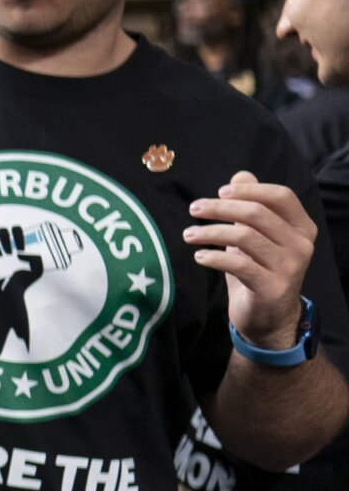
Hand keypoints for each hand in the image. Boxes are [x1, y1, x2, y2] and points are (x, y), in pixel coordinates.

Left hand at [187, 172, 319, 349]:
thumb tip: (241, 175)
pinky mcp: (272, 287)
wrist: (268, 316)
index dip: (249, 190)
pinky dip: (214, 257)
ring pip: (245, 237)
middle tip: (194, 208)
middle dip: (220, 208)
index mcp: (302, 227)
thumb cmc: (258, 268)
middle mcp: (301, 245)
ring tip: (188, 234)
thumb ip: (251, 205)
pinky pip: (239, 264)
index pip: (281, 196)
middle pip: (257, 213)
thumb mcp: (256, 235)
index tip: (220, 192)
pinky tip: (199, 255)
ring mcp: (289, 267)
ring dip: (210, 232)